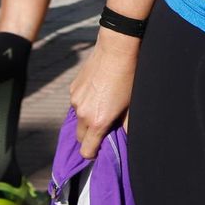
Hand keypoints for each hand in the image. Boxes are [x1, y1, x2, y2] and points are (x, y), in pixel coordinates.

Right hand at [70, 31, 140, 158]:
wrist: (116, 50)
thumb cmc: (129, 78)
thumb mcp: (131, 106)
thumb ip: (126, 126)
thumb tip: (126, 138)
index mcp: (98, 122)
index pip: (86, 151)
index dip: (92, 153)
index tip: (99, 149)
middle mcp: (83, 114)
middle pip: (80, 137)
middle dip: (89, 137)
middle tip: (104, 127)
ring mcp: (75, 100)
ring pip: (78, 118)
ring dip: (87, 118)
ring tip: (103, 104)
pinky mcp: (73, 88)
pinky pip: (76, 103)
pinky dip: (84, 103)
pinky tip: (98, 91)